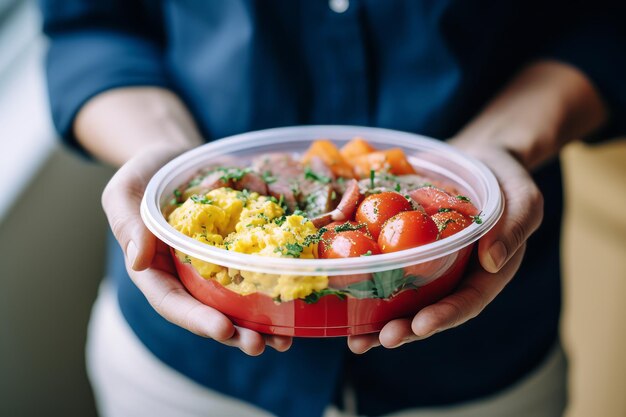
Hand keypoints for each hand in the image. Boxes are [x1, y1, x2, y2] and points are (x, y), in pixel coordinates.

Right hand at [101, 145, 292, 354]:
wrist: (175, 158)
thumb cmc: (143, 177)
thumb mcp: (124, 194)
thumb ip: (128, 225)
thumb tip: (138, 260)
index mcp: (157, 271)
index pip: (173, 303)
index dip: (198, 319)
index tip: (223, 330)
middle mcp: (189, 275)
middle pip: (211, 311)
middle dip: (236, 332)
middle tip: (259, 345)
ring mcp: (217, 265)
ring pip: (239, 301)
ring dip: (262, 323)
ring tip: (285, 340)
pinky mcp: (240, 248)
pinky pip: (258, 270)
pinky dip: (278, 285)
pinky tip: (299, 300)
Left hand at [347, 143, 542, 352]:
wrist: (478, 158)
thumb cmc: (506, 178)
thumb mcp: (523, 198)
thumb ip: (514, 227)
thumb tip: (491, 262)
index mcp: (486, 273)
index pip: (467, 301)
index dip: (444, 316)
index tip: (420, 326)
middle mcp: (455, 275)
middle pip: (430, 309)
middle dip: (406, 329)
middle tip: (383, 339)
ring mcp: (429, 264)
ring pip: (404, 298)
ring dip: (380, 321)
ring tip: (356, 341)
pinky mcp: (406, 247)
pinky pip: (386, 267)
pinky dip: (366, 284)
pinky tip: (342, 299)